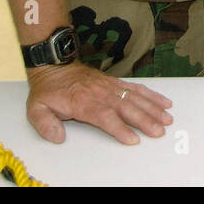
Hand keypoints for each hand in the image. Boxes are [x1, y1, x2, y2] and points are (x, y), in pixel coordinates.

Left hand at [25, 62, 173, 145]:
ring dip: (153, 108)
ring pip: (136, 98)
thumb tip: (57, 137)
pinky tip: (164, 102)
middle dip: (144, 120)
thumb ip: (45, 124)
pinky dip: (152, 95)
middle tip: (159, 131)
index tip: (132, 138)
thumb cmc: (48, 89)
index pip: (105, 116)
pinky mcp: (116, 83)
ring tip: (167, 119)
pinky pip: (136, 88)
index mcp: (84, 102)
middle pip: (126, 108)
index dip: (120, 128)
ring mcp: (110, 87)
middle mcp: (101, 94)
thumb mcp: (36, 108)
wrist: (54, 64)